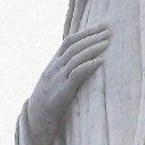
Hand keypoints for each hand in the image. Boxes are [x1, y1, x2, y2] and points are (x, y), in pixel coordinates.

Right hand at [27, 23, 109, 144]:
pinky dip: (88, 66)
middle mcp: (54, 68)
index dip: (85, 32)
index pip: (68, 41)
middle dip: (92, 37)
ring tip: (107, 43)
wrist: (35, 117)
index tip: (101, 26)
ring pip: (75, 57)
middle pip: (74, 46)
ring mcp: (58, 79)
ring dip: (92, 48)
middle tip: (109, 31)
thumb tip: (82, 60)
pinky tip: (100, 62)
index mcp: (53, 63)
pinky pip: (76, 74)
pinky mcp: (63, 91)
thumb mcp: (54, 80)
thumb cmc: (48, 99)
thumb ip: (65, 69)